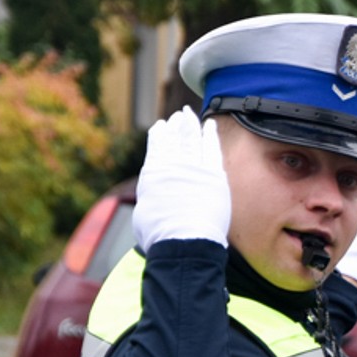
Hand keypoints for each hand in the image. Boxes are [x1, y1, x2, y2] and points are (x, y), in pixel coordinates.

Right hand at [133, 108, 230, 248]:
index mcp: (153, 172)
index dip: (160, 133)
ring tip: (190, 115)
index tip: (162, 125)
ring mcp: (195, 167)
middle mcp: (173, 165)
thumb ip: (151, 199)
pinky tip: (210, 125)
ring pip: (192, 139)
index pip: (157, 145)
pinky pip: (212, 148)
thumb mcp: (143, 214)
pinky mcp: (214, 175)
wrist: (184, 241)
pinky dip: (210, 135)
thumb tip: (153, 200)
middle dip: (177, 125)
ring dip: (191, 125)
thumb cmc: (160, 235)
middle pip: (175, 139)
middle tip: (180, 115)